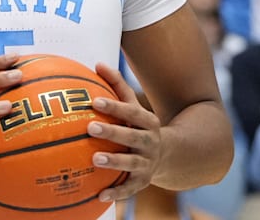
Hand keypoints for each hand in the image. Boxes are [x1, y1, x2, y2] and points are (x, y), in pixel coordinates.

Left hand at [86, 63, 162, 201]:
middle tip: (90, 127)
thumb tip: (97, 64)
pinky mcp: (143, 182)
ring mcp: (148, 163)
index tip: (95, 100)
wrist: (168, 156)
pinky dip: (116, 193)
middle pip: (133, 137)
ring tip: (94, 159)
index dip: (115, 106)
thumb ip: (117, 85)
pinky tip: (99, 196)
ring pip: (132, 163)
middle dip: (113, 132)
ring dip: (114, 161)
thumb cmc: (139, 124)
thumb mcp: (133, 106)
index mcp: (148, 122)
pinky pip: (129, 189)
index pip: (132, 112)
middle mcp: (150, 143)